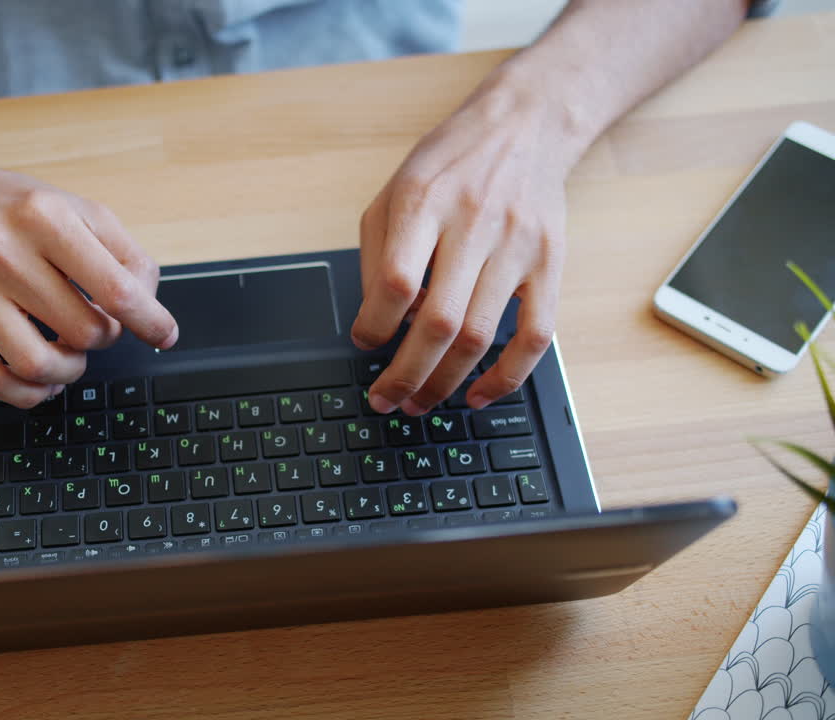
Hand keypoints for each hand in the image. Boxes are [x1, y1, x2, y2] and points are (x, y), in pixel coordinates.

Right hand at [0, 161, 177, 407]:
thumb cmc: (6, 208)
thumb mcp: (71, 207)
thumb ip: (121, 251)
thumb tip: (149, 306)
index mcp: (43, 217)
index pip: (115, 289)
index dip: (149, 321)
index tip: (164, 335)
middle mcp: (2, 251)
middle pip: (82, 331)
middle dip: (104, 338)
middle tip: (99, 328)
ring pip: (38, 365)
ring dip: (69, 371)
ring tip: (71, 355)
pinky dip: (28, 394)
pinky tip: (41, 381)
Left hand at [352, 78, 571, 414]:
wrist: (524, 125)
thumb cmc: (449, 164)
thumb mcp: (392, 192)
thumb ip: (377, 256)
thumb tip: (377, 324)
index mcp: (423, 202)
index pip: (395, 281)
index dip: (374, 325)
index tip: (364, 343)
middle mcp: (473, 223)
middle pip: (438, 322)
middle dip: (406, 373)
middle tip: (387, 399)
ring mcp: (517, 246)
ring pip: (480, 335)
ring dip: (446, 382)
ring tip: (421, 403)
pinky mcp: (550, 263)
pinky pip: (536, 334)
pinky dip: (508, 375)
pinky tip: (480, 395)